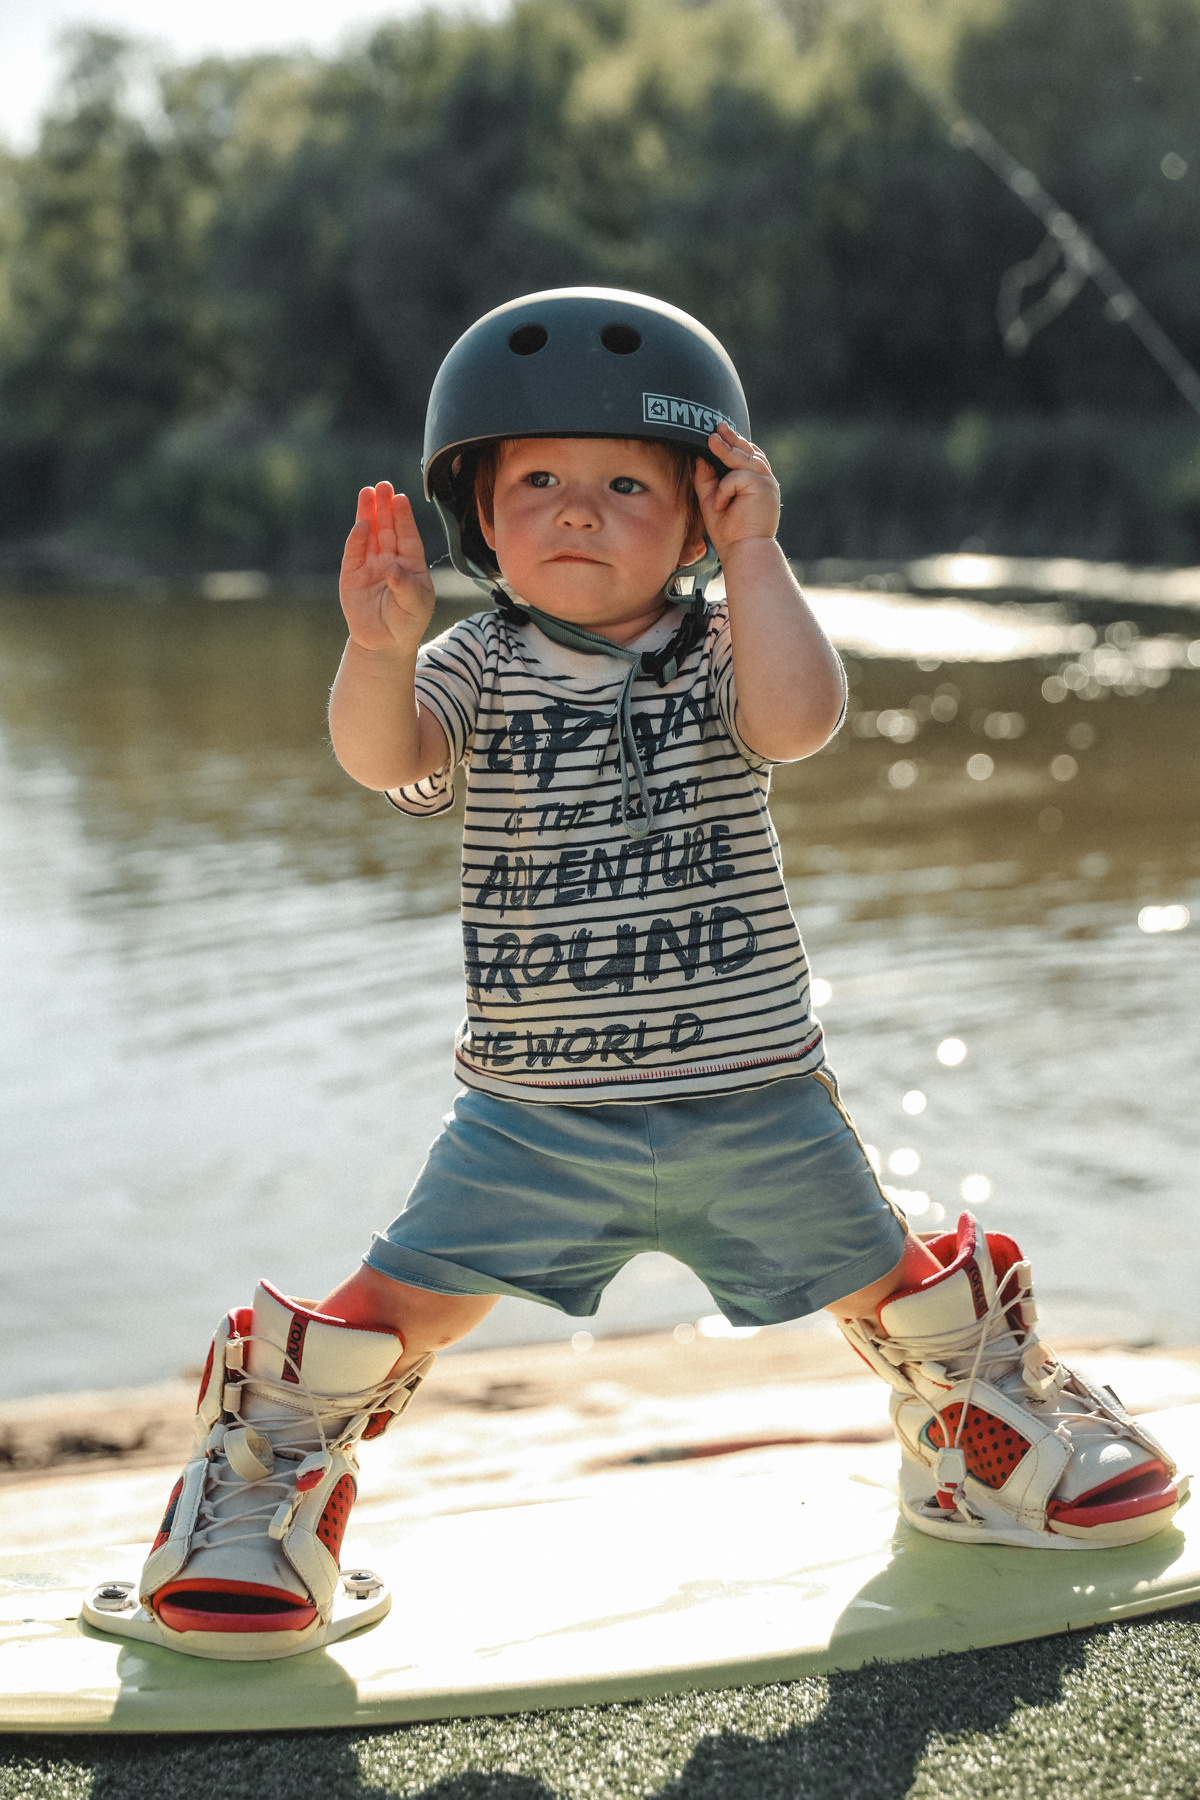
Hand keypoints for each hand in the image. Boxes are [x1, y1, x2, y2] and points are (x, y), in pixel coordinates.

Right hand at [339, 483, 435, 654]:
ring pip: (370, 534)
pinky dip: (356, 539)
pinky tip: (361, 524)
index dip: (404, 518)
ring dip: (368, 514)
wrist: (384, 644)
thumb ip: (407, 586)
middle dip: (385, 507)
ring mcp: (370, 565)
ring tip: (367, 492)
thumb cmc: (407, 623)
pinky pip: (354, 553)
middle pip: (387, 528)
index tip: (401, 499)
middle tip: (383, 486)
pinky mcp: (352, 574)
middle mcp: (390, 559)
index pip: (408, 536)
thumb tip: (392, 567)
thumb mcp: (416, 606)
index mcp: (410, 564)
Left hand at [693, 421, 780, 559]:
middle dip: (731, 438)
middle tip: (716, 427)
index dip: (735, 442)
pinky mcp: (764, 486)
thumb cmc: (729, 532)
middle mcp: (764, 480)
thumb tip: (700, 457)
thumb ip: (707, 480)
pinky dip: (724, 490)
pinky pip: (737, 476)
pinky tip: (720, 506)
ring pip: (744, 458)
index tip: (719, 432)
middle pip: (748, 451)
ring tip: (711, 440)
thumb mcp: (712, 501)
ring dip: (726, 451)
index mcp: (756, 483)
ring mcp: (767, 482)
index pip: (748, 455)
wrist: (744, 551)